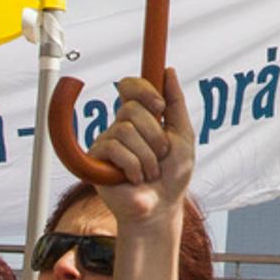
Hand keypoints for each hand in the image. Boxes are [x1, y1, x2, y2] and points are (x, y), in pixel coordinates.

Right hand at [89, 73, 194, 231]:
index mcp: (140, 118)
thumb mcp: (183, 135)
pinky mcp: (96, 160)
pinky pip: (115, 149)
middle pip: (131, 109)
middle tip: (160, 155)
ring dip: (147, 157)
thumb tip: (168, 71)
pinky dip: (133, 166)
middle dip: (154, 136)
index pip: (130, 87)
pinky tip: (135, 179)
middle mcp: (121, 126)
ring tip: (149, 173)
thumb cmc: (173, 176)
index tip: (160, 107)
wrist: (161, 208)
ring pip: (125, 130)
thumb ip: (176, 103)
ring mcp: (107, 142)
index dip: (143, 90)